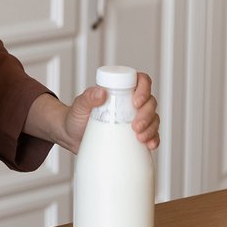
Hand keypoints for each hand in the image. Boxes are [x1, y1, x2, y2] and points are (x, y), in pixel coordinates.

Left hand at [36, 72, 159, 153]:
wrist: (72, 137)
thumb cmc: (76, 117)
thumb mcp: (80, 105)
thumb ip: (88, 97)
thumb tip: (102, 92)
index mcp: (120, 90)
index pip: (141, 81)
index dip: (144, 89)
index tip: (136, 102)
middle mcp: (131, 102)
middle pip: (150, 102)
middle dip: (147, 114)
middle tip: (135, 126)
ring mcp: (135, 119)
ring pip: (154, 119)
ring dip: (151, 128)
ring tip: (139, 137)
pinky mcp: (136, 135)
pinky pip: (152, 135)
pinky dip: (154, 139)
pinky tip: (150, 145)